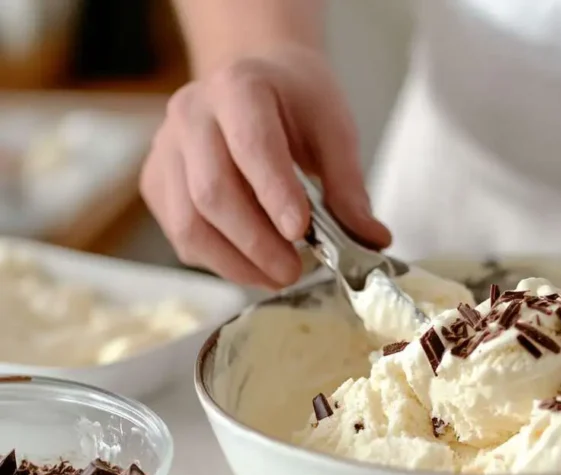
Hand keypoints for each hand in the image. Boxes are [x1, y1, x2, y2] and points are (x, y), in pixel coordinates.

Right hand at [141, 44, 389, 287]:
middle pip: (212, 191)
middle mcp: (191, 113)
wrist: (251, 81)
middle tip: (294, 271)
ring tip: (277, 276)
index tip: (301, 232)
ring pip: (188, 221)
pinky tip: (252, 264)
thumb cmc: (295, 104)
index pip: (251, 145)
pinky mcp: (157, 181)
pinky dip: (218, 260)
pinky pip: (180, 233)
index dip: (274, 193)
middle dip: (256, 242)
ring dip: (235, 262)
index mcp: (239, 87)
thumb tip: (372, 239)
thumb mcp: (333, 129)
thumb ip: (349, 186)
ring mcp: (167, 148)